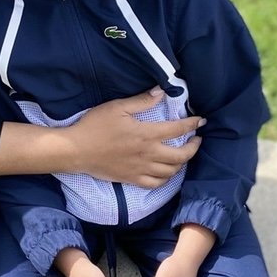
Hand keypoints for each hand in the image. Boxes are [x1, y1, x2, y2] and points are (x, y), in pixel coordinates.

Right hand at [63, 90, 204, 189]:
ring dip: (182, 163)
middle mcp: (148, 154)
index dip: (192, 124)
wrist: (76, 151)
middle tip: (196, 139)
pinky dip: (166, 178)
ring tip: (183, 154)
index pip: (177, 130)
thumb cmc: (95, 126)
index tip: (201, 121)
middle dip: (193, 147)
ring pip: (171, 171)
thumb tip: (161, 92)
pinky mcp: (132, 179)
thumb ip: (142, 101)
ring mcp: (141, 169)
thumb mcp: (117, 107)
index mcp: (146, 134)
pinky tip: (167, 172)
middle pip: (181, 155)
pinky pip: (156, 184)